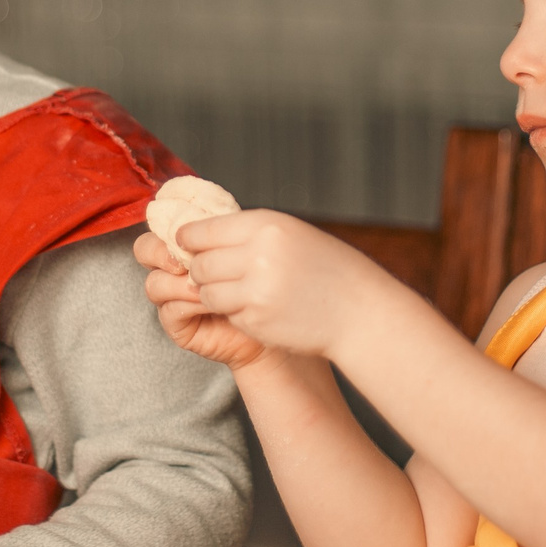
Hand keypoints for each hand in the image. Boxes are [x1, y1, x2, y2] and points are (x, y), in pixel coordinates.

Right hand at [134, 228, 268, 367]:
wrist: (271, 318)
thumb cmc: (256, 280)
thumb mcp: (239, 247)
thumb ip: (219, 231)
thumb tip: (203, 217)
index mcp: (185, 244)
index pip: (161, 225)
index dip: (166, 224)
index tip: (187, 231)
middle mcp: (172, 268)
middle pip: (144, 250)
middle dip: (159, 252)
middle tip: (181, 260)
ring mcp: (171, 297)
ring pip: (154, 283)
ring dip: (181, 283)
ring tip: (209, 286)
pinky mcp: (176, 324)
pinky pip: (170, 310)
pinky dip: (191, 305)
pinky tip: (213, 304)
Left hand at [151, 208, 410, 363]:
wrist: (359, 311)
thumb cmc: (328, 269)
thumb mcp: (293, 234)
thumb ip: (250, 233)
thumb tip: (201, 234)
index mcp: (266, 226)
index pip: (203, 230)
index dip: (189, 238)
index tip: (186, 244)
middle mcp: (257, 255)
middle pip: (200, 263)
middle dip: (199, 270)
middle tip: (209, 273)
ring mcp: (256, 291)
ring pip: (206, 292)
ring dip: (212, 293)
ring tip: (234, 291)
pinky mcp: (256, 320)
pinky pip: (226, 313)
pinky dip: (233, 311)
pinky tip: (255, 307)